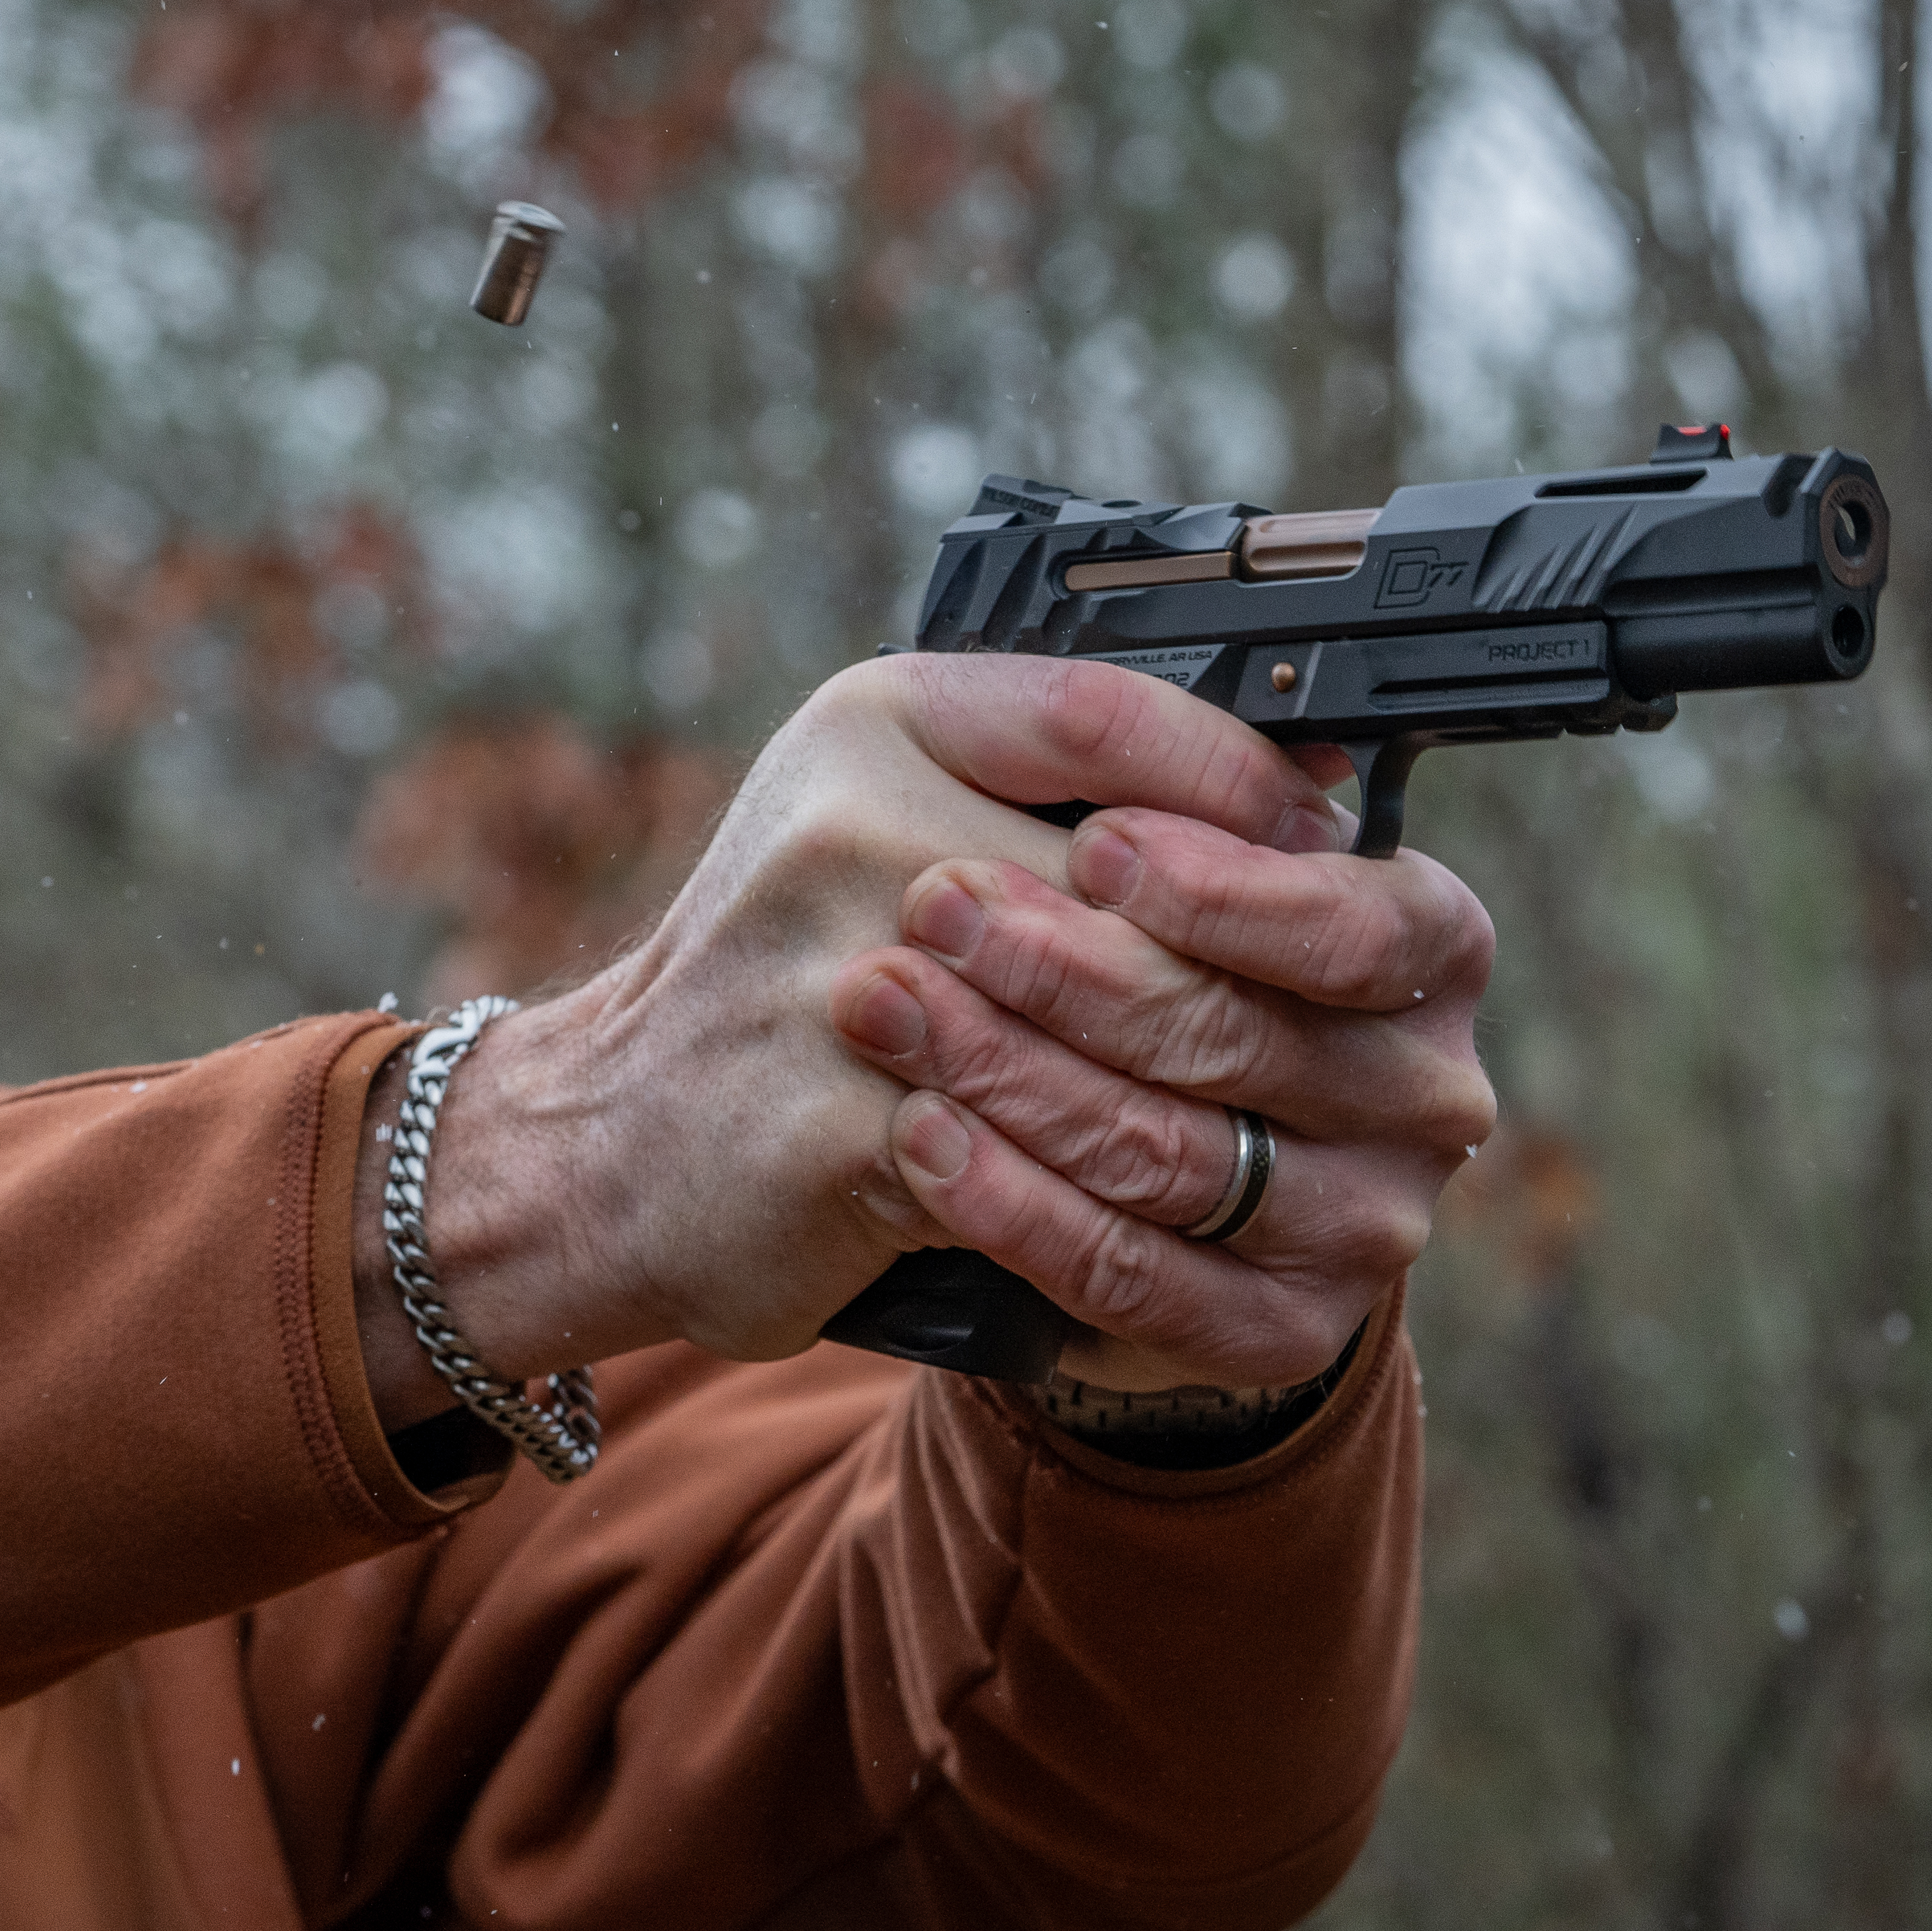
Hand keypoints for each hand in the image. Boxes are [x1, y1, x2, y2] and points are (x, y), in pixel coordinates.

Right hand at [358, 652, 1380, 1411]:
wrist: (603, 1143)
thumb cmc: (789, 975)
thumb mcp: (896, 811)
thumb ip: (1074, 776)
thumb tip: (1323, 779)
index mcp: (881, 718)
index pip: (1113, 715)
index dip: (1246, 785)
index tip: (1328, 841)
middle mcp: (852, 822)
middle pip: (1150, 897)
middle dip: (1250, 980)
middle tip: (1328, 1036)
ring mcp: (841, 974)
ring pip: (1123, 1042)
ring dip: (1207, 1102)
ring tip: (1264, 1139)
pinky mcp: (840, 1124)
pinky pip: (1052, 1163)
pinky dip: (1119, 1199)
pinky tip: (1168, 1215)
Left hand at [825, 808, 1495, 1392]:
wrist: (1121, 1138)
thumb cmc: (1137, 948)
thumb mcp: (1157, 835)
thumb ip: (1170, 771)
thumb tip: (1214, 734)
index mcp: (1432, 945)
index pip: (1355, 920)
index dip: (1218, 887)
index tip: (1094, 840)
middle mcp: (1423, 1094)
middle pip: (1239, 1035)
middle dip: (1069, 968)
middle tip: (933, 906)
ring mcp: (1364, 1226)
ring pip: (1173, 1156)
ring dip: (1013, 1076)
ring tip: (889, 1008)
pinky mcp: (1280, 1331)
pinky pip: (1134, 1277)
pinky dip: (1014, 1206)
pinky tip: (919, 1137)